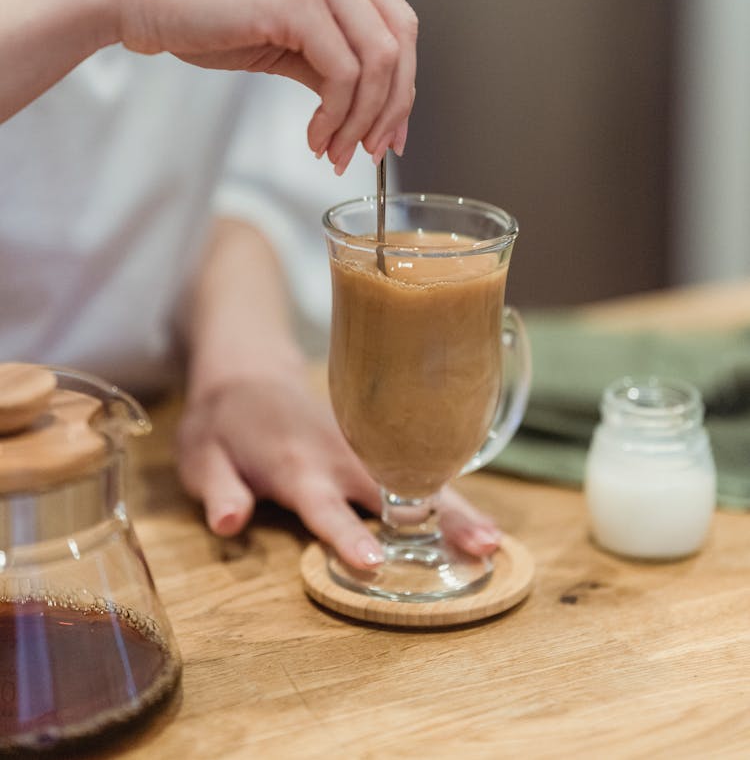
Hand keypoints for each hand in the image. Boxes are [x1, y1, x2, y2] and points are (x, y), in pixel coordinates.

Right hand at [106, 0, 416, 171]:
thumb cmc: (194, 7)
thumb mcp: (279, 28)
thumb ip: (328, 53)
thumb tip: (368, 107)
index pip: (395, 13)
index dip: (403, 78)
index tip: (391, 127)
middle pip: (399, 35)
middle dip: (392, 104)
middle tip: (374, 150)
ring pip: (377, 60)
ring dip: (360, 119)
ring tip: (334, 151)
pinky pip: (343, 73)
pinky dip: (335, 116)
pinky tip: (314, 136)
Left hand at [175, 373, 502, 569]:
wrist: (250, 371)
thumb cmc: (223, 422)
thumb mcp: (201, 456)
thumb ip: (218, 490)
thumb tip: (229, 522)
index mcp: (297, 465)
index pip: (324, 506)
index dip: (346, 533)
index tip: (375, 561)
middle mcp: (341, 456)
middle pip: (396, 492)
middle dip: (439, 520)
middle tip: (483, 547)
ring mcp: (365, 448)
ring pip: (418, 481)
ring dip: (457, 510)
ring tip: (496, 541)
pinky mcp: (377, 445)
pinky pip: (417, 472)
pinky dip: (450, 495)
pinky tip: (482, 524)